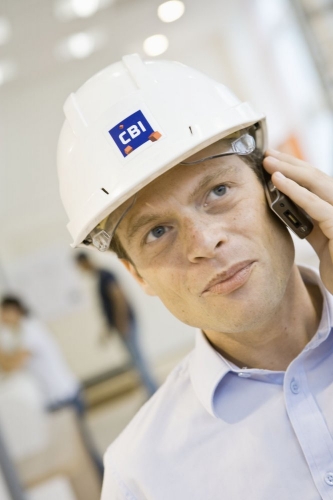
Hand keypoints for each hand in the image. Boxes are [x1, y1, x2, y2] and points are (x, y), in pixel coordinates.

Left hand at [263, 149, 332, 293]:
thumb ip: (307, 220)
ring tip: (268, 163)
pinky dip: (295, 192)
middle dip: (289, 163)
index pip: (316, 181)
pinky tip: (278, 182)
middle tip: (266, 154)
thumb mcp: (319, 237)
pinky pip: (315, 206)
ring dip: (289, 171)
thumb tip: (285, 202)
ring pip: (316, 184)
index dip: (295, 168)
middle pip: (315, 177)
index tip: (273, 159)